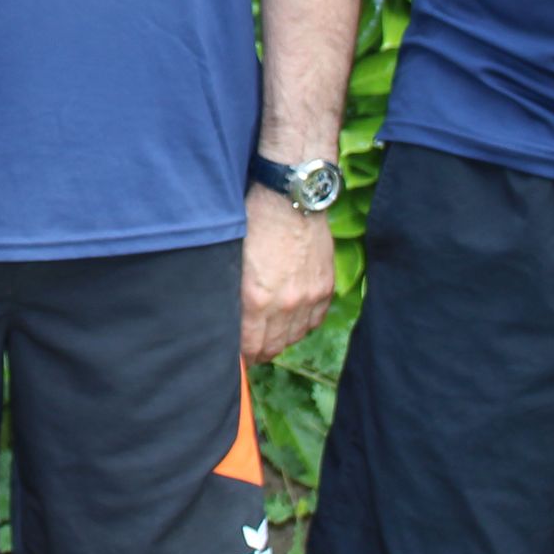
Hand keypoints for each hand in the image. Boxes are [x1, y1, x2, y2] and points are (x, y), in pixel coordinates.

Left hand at [240, 186, 335, 361]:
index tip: (237, 355)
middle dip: (259, 352)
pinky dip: (302, 326)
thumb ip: (232, 292)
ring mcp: (310, 297)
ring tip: (270, 337)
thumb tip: (228, 317)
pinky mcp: (325, 287)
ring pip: (295, 337)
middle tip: (251, 351)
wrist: (291, 197)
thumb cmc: (254, 220)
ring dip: (281, 340)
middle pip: (273, 346)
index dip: (242, 355)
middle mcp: (286, 304)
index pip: (249, 345)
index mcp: (257, 298)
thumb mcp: (232, 258)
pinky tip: (292, 324)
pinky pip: (315, 321)